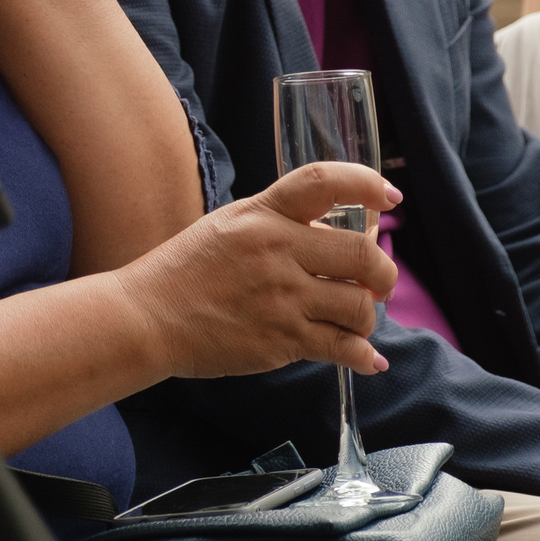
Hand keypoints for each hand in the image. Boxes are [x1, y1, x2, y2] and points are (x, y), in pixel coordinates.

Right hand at [115, 162, 400, 378]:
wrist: (149, 317)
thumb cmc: (185, 270)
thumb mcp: (229, 226)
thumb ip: (277, 223)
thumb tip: (331, 234)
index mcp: (263, 215)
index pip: (324, 182)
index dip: (366, 184)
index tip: (390, 197)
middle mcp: (278, 251)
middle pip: (361, 253)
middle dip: (382, 271)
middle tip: (378, 282)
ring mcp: (283, 298)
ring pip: (359, 305)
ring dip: (367, 315)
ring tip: (356, 319)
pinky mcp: (282, 340)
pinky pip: (342, 348)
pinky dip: (363, 355)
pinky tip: (367, 358)